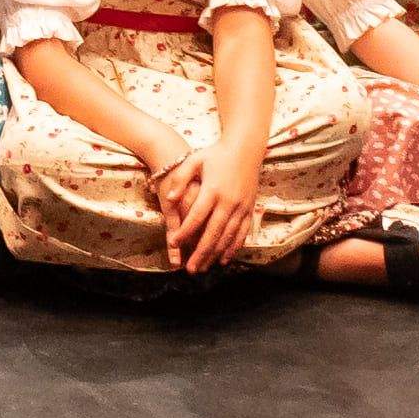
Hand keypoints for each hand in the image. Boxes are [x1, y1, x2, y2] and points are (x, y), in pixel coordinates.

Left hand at [150, 126, 258, 271]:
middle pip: (213, 232)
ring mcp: (241, 207)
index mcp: (213, 190)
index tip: (174, 243)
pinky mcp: (249, 210)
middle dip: (201, 252)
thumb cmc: (216, 154)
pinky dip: (233, 247)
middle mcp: (228, 201)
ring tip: (203, 268)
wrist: (245, 148)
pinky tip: (224, 259)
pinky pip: (242, 233)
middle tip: (190, 269)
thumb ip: (180, 178)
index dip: (185, 231)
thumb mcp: (195, 160)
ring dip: (215, 254)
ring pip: (228, 236)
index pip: (196, 216)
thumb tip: (169, 197)